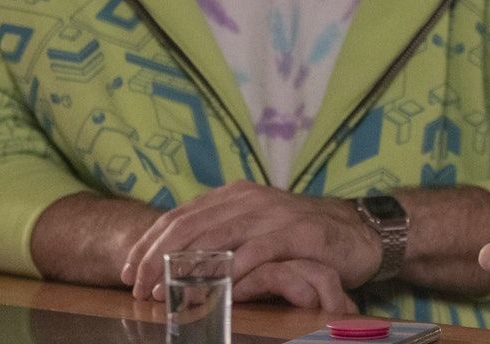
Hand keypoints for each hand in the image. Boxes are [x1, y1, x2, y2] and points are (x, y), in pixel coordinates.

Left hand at [121, 182, 376, 308]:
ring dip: (184, 271)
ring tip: (165, 295)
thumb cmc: (304, 237)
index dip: (149, 244)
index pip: (179, 217)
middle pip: (189, 228)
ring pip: (214, 240)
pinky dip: (228, 274)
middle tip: (138, 289)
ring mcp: (272, 213)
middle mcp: (249, 199)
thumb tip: (174, 261)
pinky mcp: (295, 233)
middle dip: (156, 260)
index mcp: (234, 195)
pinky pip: (253, 254)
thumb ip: (223, 235)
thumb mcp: (257, 229)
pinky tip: (211, 293)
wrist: (361, 232)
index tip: (128, 272)